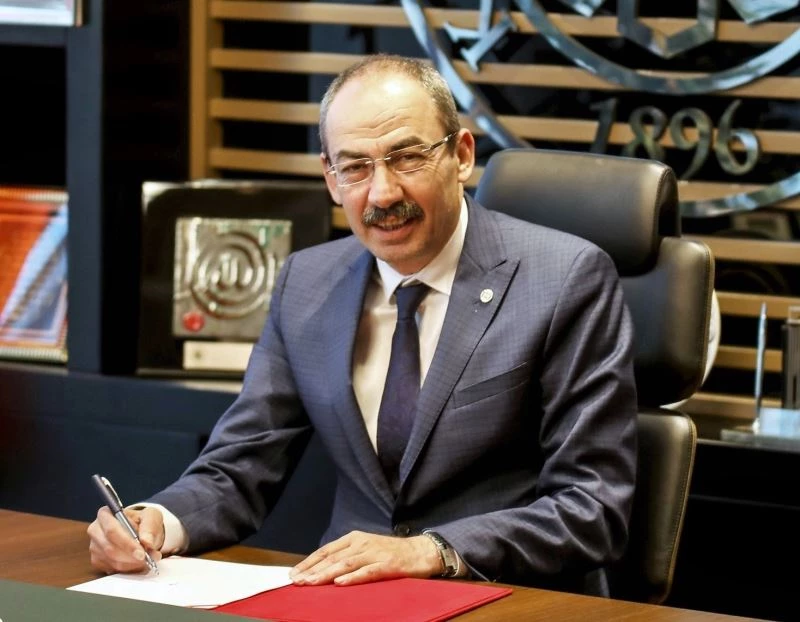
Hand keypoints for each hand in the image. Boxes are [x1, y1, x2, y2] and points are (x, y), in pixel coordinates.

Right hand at [87, 506, 163, 573]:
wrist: (140, 531)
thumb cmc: (142, 520)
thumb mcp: (151, 516)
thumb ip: (150, 526)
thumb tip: (147, 541)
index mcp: (105, 514)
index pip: (112, 530)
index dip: (126, 543)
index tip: (141, 553)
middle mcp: (95, 530)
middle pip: (109, 548)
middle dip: (130, 556)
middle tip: (146, 559)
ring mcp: (94, 547)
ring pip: (111, 561)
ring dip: (131, 564)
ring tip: (146, 559)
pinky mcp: (97, 561)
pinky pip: (111, 569)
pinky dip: (127, 569)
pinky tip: (137, 563)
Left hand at [289, 530, 441, 585]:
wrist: (420, 552)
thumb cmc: (391, 553)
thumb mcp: (366, 549)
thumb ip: (347, 557)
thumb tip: (322, 571)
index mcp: (354, 538)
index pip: (326, 550)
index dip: (309, 562)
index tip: (294, 573)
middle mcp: (361, 543)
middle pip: (332, 557)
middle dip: (313, 570)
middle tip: (296, 581)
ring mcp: (374, 553)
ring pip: (346, 564)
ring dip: (326, 574)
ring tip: (311, 583)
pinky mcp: (387, 565)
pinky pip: (367, 572)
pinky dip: (352, 577)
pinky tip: (340, 583)